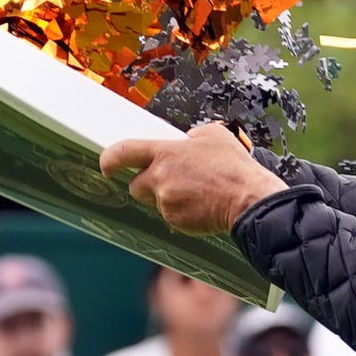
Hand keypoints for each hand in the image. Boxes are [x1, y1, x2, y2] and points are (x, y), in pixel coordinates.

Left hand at [104, 123, 285, 234]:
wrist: (248, 200)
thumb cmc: (234, 168)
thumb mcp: (214, 135)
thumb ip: (192, 136)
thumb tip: (188, 140)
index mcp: (165, 153)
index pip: (124, 152)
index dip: (110, 159)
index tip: (106, 164)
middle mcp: (160, 178)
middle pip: (136, 185)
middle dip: (148, 185)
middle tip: (171, 182)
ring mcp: (166, 202)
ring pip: (156, 202)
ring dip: (168, 198)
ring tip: (195, 193)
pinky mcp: (176, 220)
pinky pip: (171, 216)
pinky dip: (182, 212)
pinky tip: (201, 205)